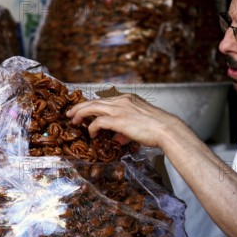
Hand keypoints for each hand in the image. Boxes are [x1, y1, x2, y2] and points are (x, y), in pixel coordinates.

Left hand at [66, 94, 184, 147]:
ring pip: (92, 108)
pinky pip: (98, 122)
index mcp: (127, 98)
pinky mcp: (118, 120)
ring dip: (80, 114)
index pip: (104, 99)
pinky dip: (93, 128)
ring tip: (74, 120)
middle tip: (71, 113)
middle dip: (80, 107)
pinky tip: (92, 134)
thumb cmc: (157, 128)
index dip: (92, 104)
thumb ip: (125, 129)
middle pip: (94, 101)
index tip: (84, 109)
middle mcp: (121, 101)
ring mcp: (119, 109)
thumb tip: (117, 138)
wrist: (166, 129)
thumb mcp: (139, 123)